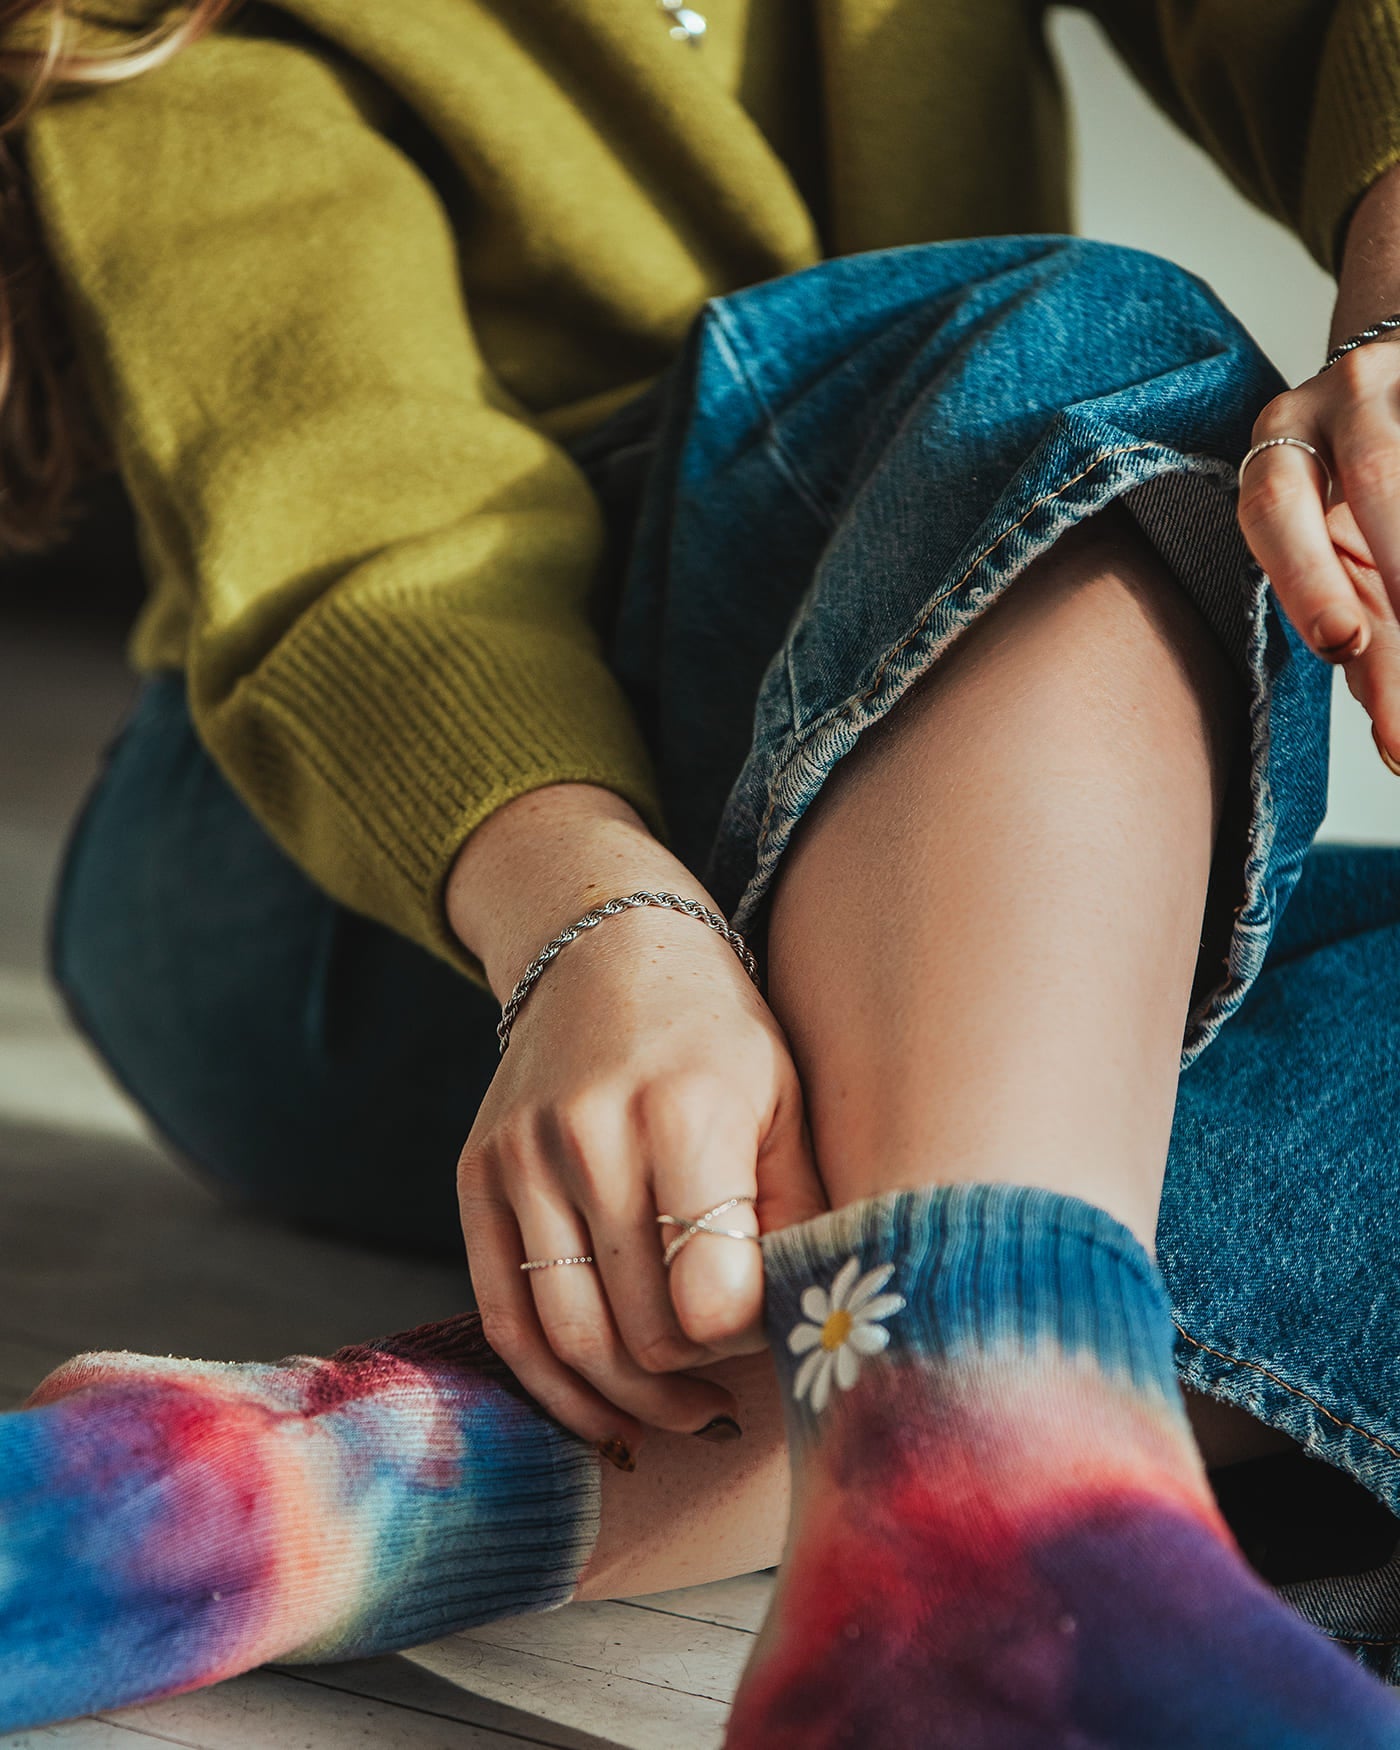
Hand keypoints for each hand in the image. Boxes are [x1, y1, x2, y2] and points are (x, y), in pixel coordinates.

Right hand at [453, 831, 825, 1456]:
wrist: (605, 951)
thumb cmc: (717, 1038)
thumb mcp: (786, 1103)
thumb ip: (799, 1213)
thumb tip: (802, 1328)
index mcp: (684, 1112)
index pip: (713, 1296)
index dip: (750, 1338)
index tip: (770, 1324)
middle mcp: (590, 1134)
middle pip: (643, 1328)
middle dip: (698, 1372)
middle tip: (734, 1374)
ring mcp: (521, 1157)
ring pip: (571, 1339)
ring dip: (632, 1403)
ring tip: (684, 1412)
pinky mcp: (476, 1177)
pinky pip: (505, 1318)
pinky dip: (554, 1388)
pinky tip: (607, 1413)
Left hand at [1236, 164, 1399, 772]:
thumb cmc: (1359, 490)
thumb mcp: (1344, 554)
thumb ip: (1362, 638)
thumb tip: (1397, 741)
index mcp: (1280, 451)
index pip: (1273, 515)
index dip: (1307, 581)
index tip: (1345, 645)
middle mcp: (1338, 399)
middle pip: (1371, 473)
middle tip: (1396, 627)